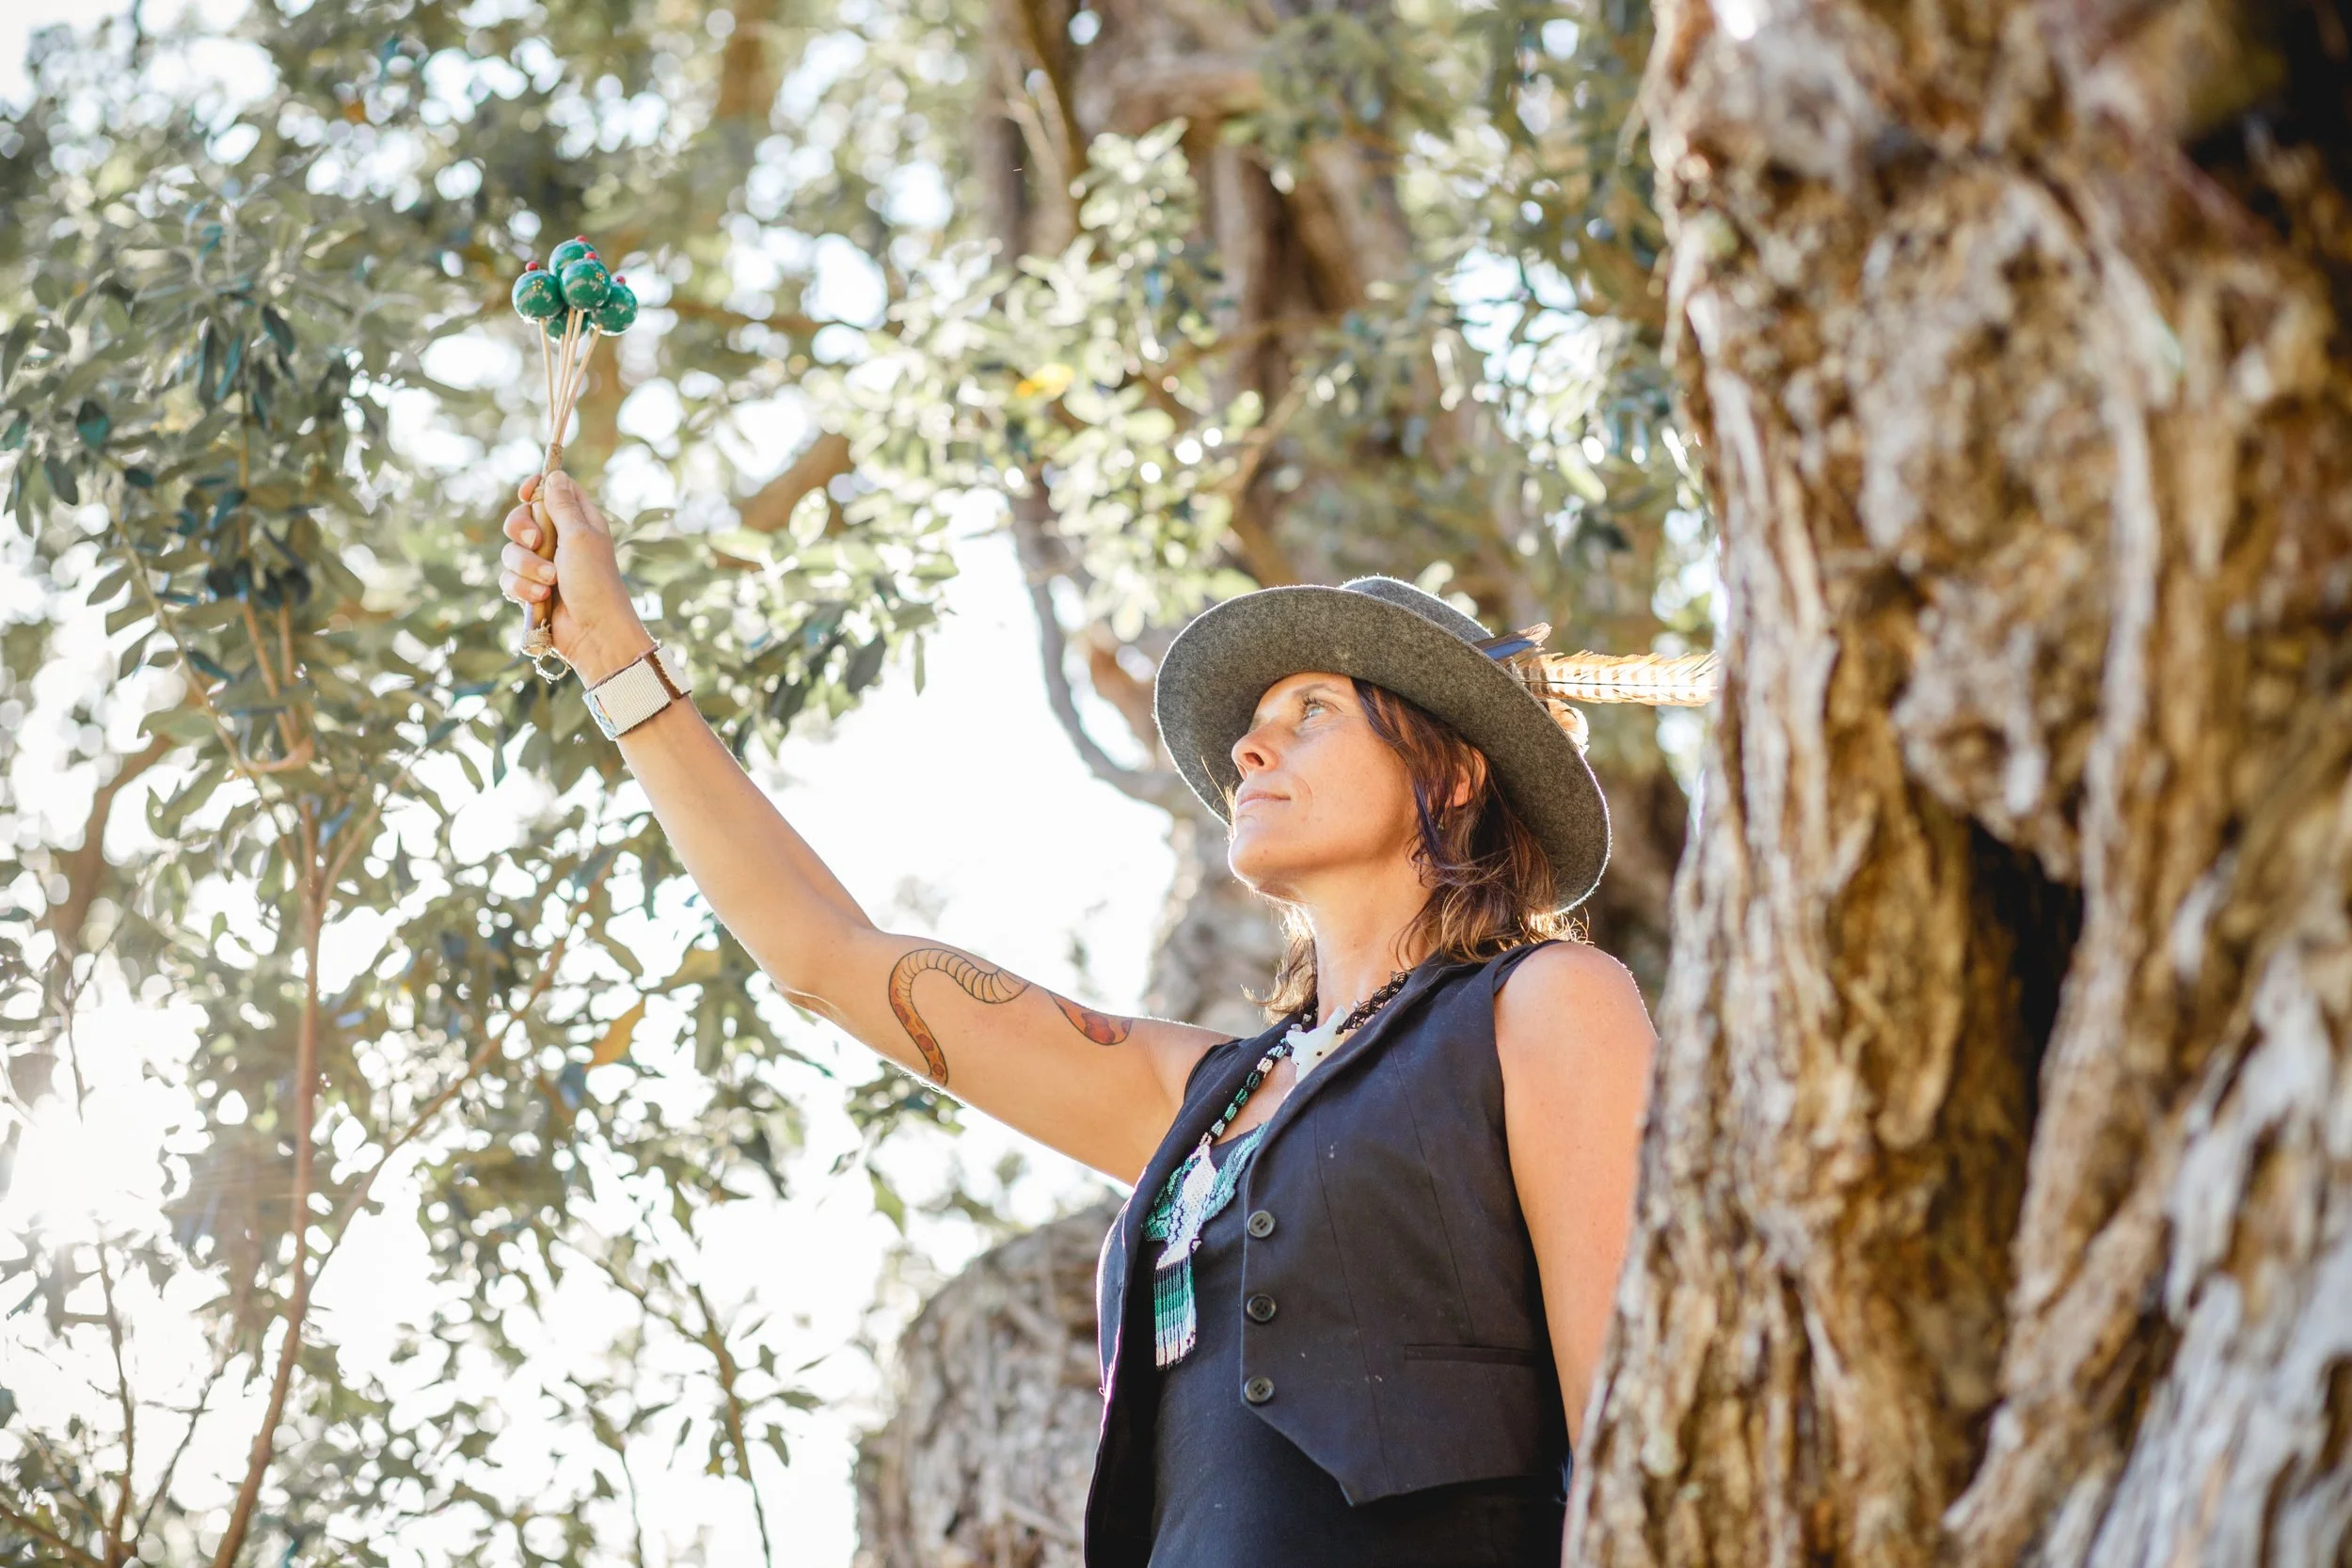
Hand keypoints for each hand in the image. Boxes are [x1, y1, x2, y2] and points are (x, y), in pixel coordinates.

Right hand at [499, 471, 653, 685]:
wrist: (594, 633)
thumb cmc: (595, 583)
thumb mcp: (580, 537)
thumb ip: (563, 506)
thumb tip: (554, 475)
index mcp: (578, 522)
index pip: (553, 490)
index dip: (536, 488)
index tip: (525, 493)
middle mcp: (560, 540)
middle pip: (522, 518)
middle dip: (521, 530)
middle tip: (535, 542)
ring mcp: (543, 565)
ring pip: (511, 551)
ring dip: (526, 567)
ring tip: (549, 583)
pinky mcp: (530, 588)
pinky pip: (508, 578)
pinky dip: (521, 588)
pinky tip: (539, 598)